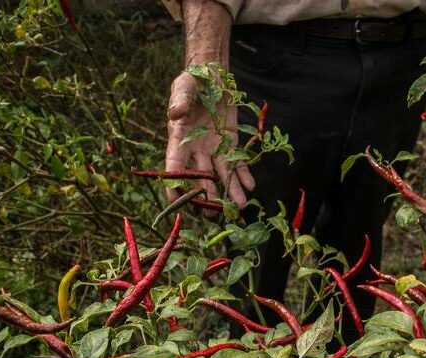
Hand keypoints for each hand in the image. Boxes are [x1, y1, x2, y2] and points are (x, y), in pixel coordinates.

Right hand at [165, 71, 254, 206]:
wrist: (211, 76)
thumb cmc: (192, 82)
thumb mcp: (183, 87)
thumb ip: (179, 101)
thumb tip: (175, 113)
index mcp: (179, 138)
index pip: (174, 165)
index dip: (174, 183)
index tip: (175, 201)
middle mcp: (196, 149)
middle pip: (200, 177)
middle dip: (207, 196)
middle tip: (214, 214)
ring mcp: (213, 148)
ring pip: (221, 174)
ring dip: (230, 191)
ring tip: (239, 206)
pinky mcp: (230, 143)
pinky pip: (237, 162)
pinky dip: (244, 174)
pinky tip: (250, 186)